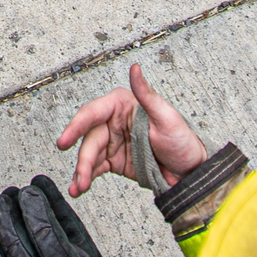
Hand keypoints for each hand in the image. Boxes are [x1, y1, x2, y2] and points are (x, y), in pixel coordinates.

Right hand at [56, 63, 207, 196]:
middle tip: (79, 175)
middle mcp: (114, 121)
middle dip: (83, 158)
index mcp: (122, 105)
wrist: (192, 174)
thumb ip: (147, 94)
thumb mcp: (167, 118)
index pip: (93, 112)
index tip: (65, 139)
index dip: (77, 126)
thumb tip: (135, 69)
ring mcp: (113, 142)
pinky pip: (96, 167)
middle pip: (90, 138)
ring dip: (82, 171)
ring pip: (90, 154)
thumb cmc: (183, 141)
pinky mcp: (115, 160)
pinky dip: (87, 177)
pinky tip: (81, 187)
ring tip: (79, 187)